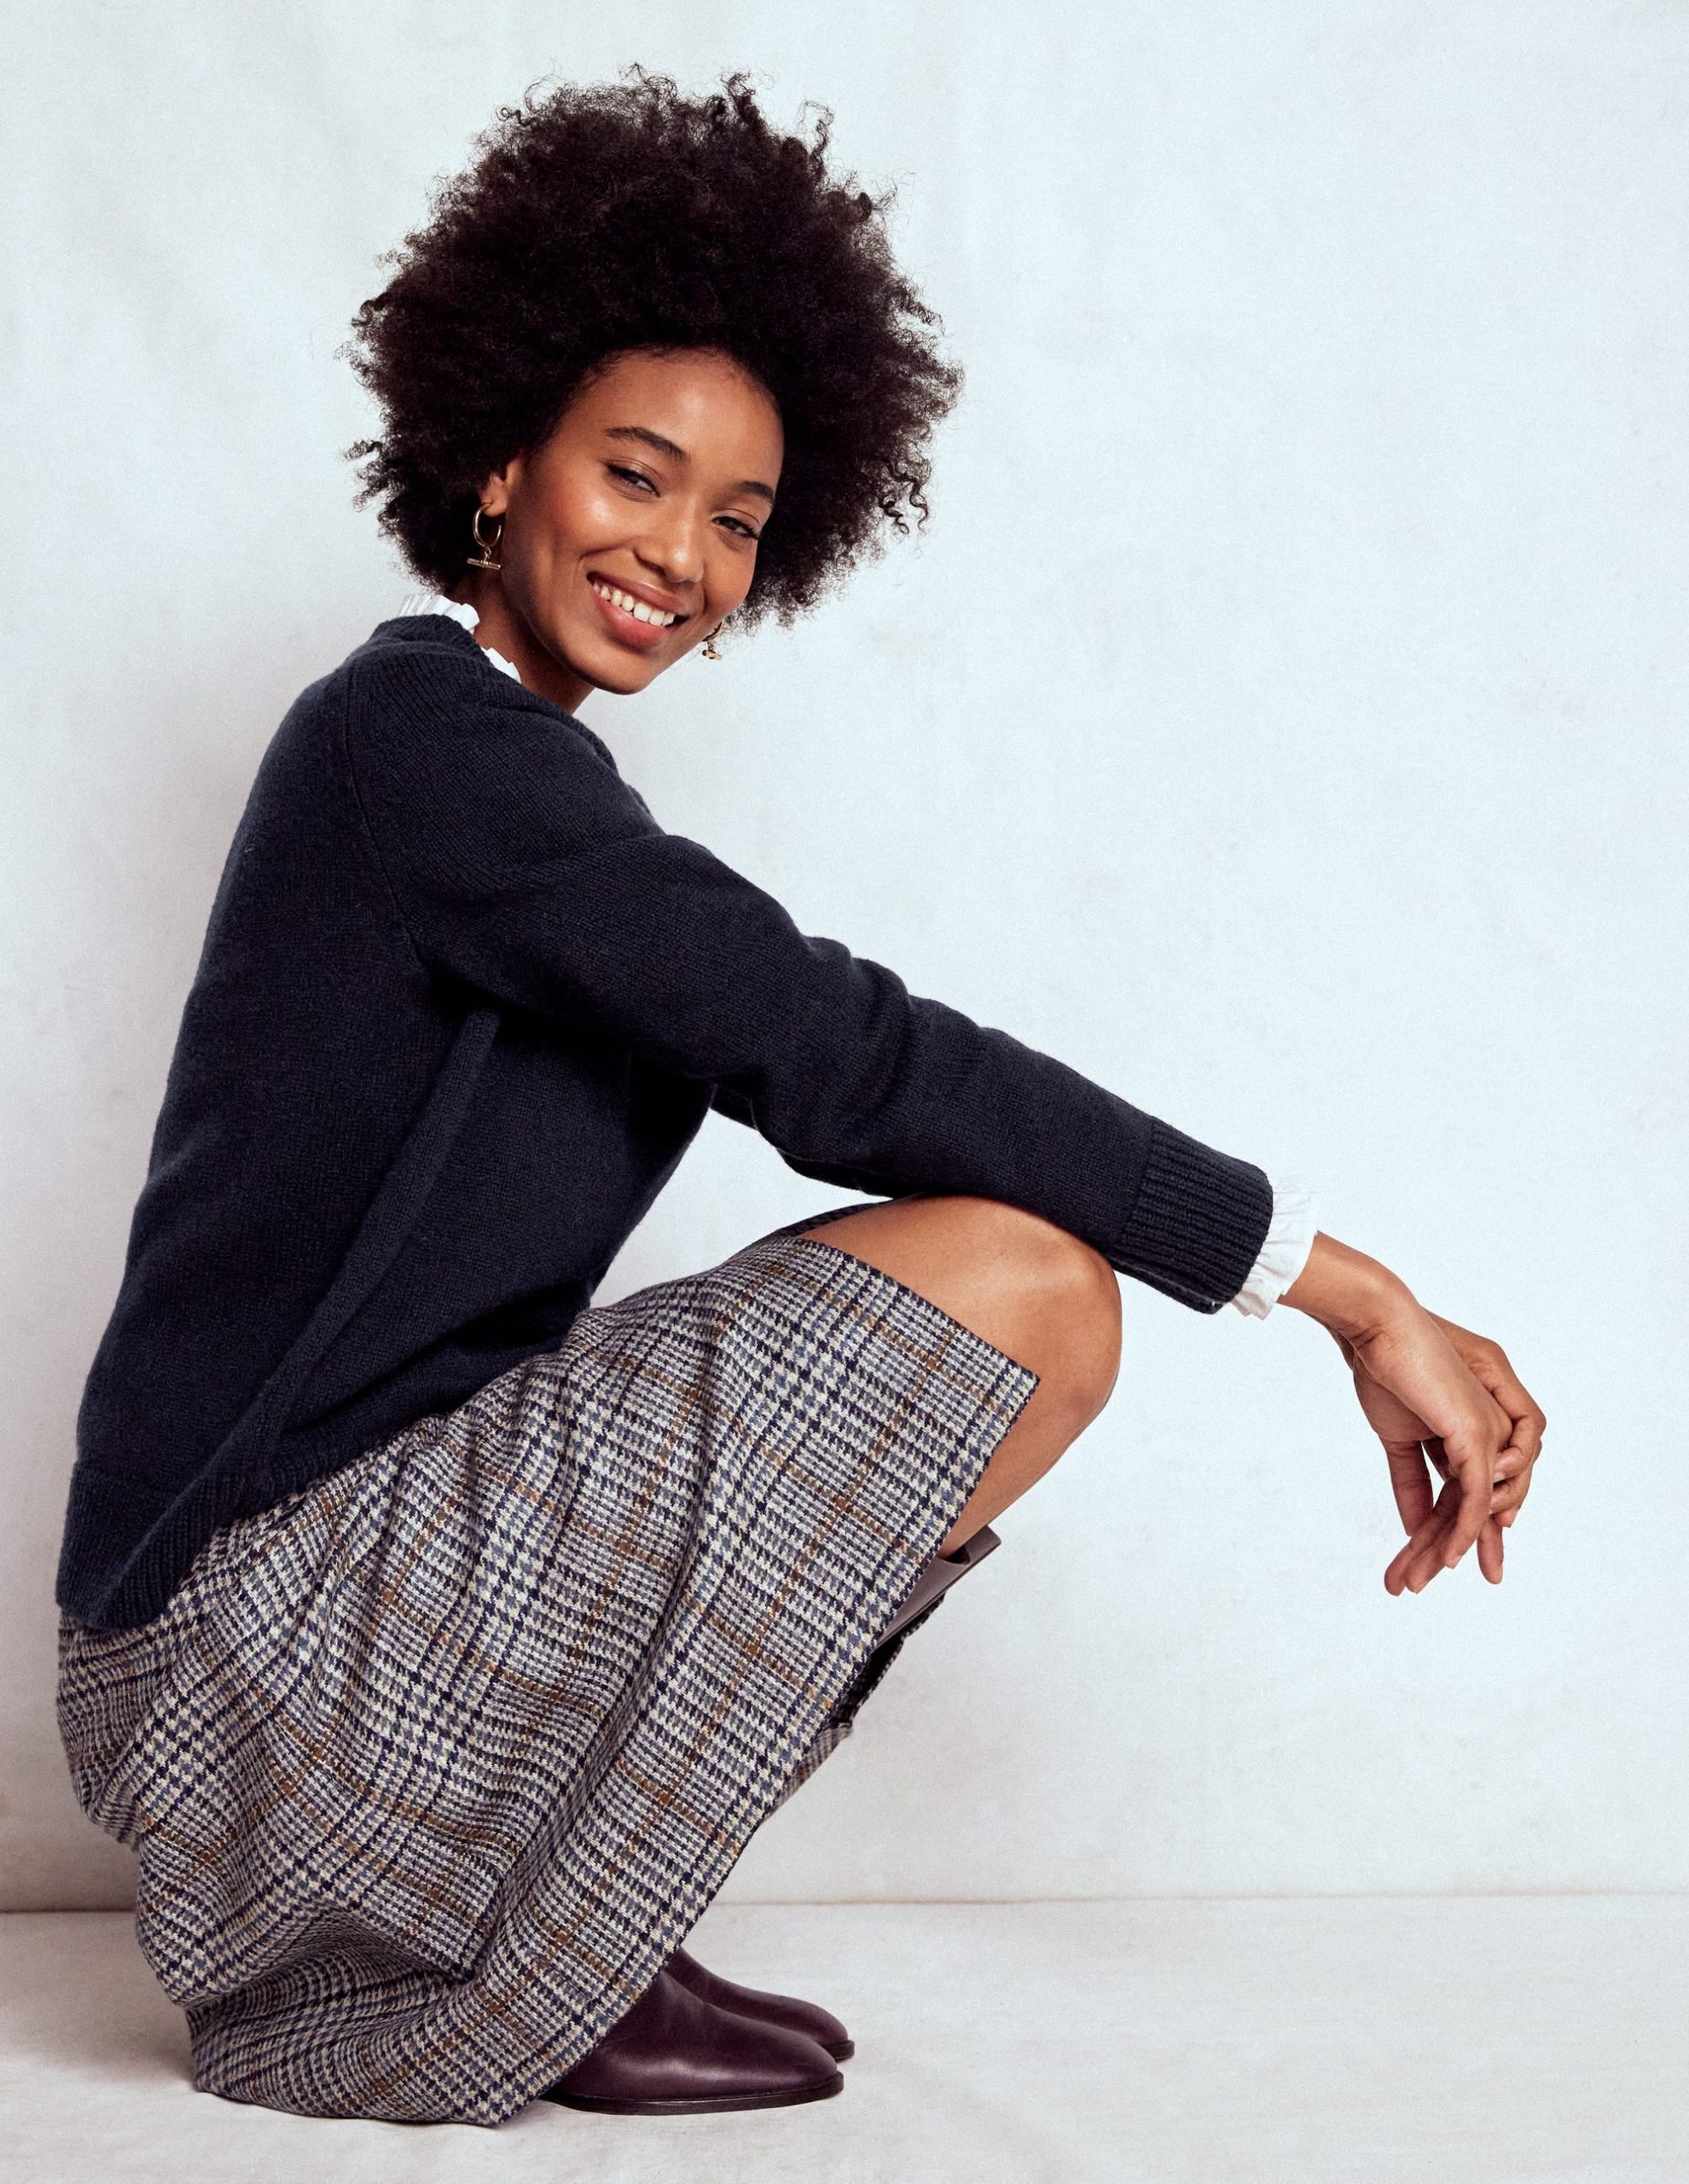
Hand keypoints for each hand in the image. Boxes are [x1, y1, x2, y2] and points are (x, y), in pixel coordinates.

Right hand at [1281, 1236, 1545, 1593]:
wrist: (1381, 1329)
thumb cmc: (1387, 1370)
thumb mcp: (1398, 1439)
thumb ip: (1411, 1484)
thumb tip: (1415, 1526)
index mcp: (1471, 1437)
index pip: (1464, 1497)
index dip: (1446, 1534)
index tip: (1426, 1565)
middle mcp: (1491, 1440)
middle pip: (1473, 1511)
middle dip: (1447, 1553)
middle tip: (1420, 1586)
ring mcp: (1490, 1438)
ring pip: (1473, 1512)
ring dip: (1441, 1550)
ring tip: (1415, 1581)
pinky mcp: (1478, 1437)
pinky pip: (1475, 1499)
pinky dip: (1460, 1532)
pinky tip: (1445, 1558)